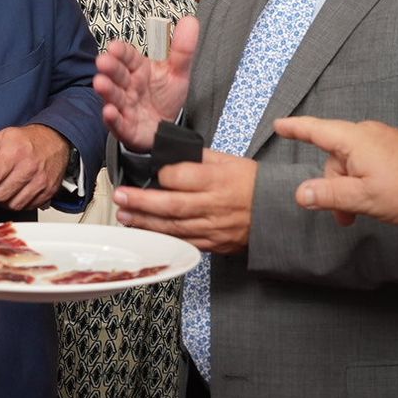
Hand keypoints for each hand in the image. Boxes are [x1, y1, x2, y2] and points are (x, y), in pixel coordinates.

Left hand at [0, 124, 69, 210]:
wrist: (56, 141)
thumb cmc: (29, 139)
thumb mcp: (3, 136)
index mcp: (15, 153)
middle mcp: (29, 169)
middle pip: (0, 195)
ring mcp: (40, 182)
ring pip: (12, 205)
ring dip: (0, 202)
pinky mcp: (47, 191)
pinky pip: (26, 207)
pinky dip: (15, 204)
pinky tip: (11, 195)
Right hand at [94, 16, 198, 150]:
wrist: (165, 129)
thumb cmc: (165, 98)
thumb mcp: (178, 72)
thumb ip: (182, 49)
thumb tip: (190, 21)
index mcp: (139, 70)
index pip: (128, 57)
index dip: (121, 52)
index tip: (115, 46)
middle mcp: (128, 87)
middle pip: (117, 75)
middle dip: (110, 68)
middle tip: (103, 61)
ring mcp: (125, 107)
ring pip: (113, 97)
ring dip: (106, 90)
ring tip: (100, 83)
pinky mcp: (125, 128)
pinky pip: (117, 123)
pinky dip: (112, 119)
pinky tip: (109, 112)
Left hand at [111, 149, 255, 253]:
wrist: (277, 213)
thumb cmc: (253, 183)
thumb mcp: (230, 161)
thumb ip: (199, 158)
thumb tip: (170, 153)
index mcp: (218, 180)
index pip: (182, 177)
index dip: (163, 175)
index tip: (153, 173)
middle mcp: (214, 205)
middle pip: (172, 205)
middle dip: (141, 202)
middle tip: (120, 197)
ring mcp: (214, 228)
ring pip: (174, 228)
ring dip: (145, 223)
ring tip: (124, 216)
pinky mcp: (214, 244)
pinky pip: (184, 243)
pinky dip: (163, 239)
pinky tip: (147, 233)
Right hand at [272, 116, 397, 226]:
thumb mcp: (362, 198)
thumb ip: (327, 196)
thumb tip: (300, 194)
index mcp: (355, 140)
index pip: (316, 130)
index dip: (296, 128)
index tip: (279, 124)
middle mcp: (370, 133)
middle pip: (336, 157)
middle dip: (334, 186)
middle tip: (345, 217)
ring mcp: (389, 138)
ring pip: (355, 161)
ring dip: (353, 186)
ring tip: (367, 210)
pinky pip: (374, 160)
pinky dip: (369, 178)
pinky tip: (385, 196)